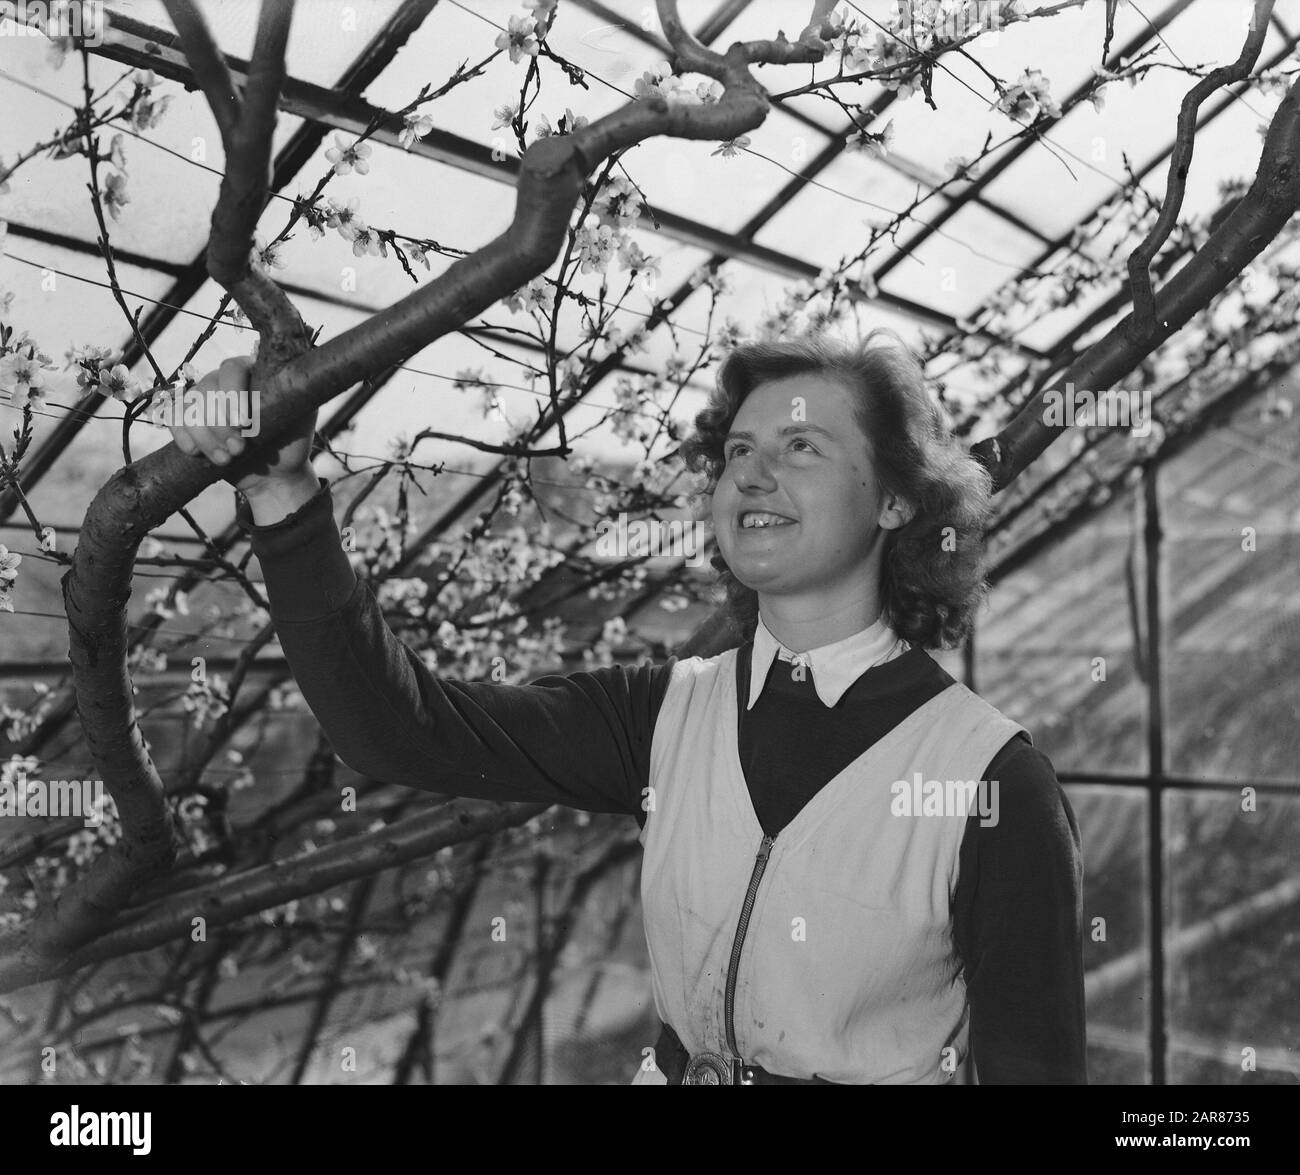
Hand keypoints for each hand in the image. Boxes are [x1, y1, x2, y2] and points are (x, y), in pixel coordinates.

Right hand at [165, 356, 316, 497]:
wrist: (274, 475)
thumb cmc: (290, 442)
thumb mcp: (301, 417)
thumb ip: (298, 393)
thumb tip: (295, 374)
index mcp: (250, 372)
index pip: (232, 368)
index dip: (233, 393)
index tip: (244, 423)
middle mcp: (222, 380)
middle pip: (207, 390)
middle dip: (221, 425)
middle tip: (239, 449)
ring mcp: (203, 399)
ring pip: (190, 407)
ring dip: (205, 437)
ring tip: (226, 459)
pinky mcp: (189, 420)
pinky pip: (174, 419)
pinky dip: (183, 437)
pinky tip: (195, 453)